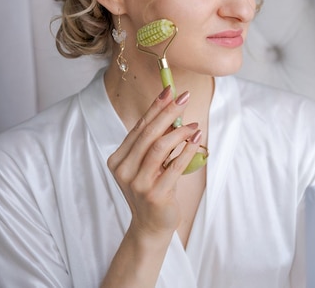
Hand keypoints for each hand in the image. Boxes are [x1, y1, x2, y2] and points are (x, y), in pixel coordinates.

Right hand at [106, 86, 201, 237]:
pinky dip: (187, 149)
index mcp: (118, 159)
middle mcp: (123, 170)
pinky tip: (197, 139)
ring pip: (160, 147)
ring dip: (179, 131)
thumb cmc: (153, 189)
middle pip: (148, 133)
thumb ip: (156, 141)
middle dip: (168, 112)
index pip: (139, 127)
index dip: (155, 107)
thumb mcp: (150, 164)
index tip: (169, 90)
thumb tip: (174, 112)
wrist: (151, 225)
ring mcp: (137, 183)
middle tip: (184, 97)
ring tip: (194, 125)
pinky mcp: (154, 194)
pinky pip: (174, 166)